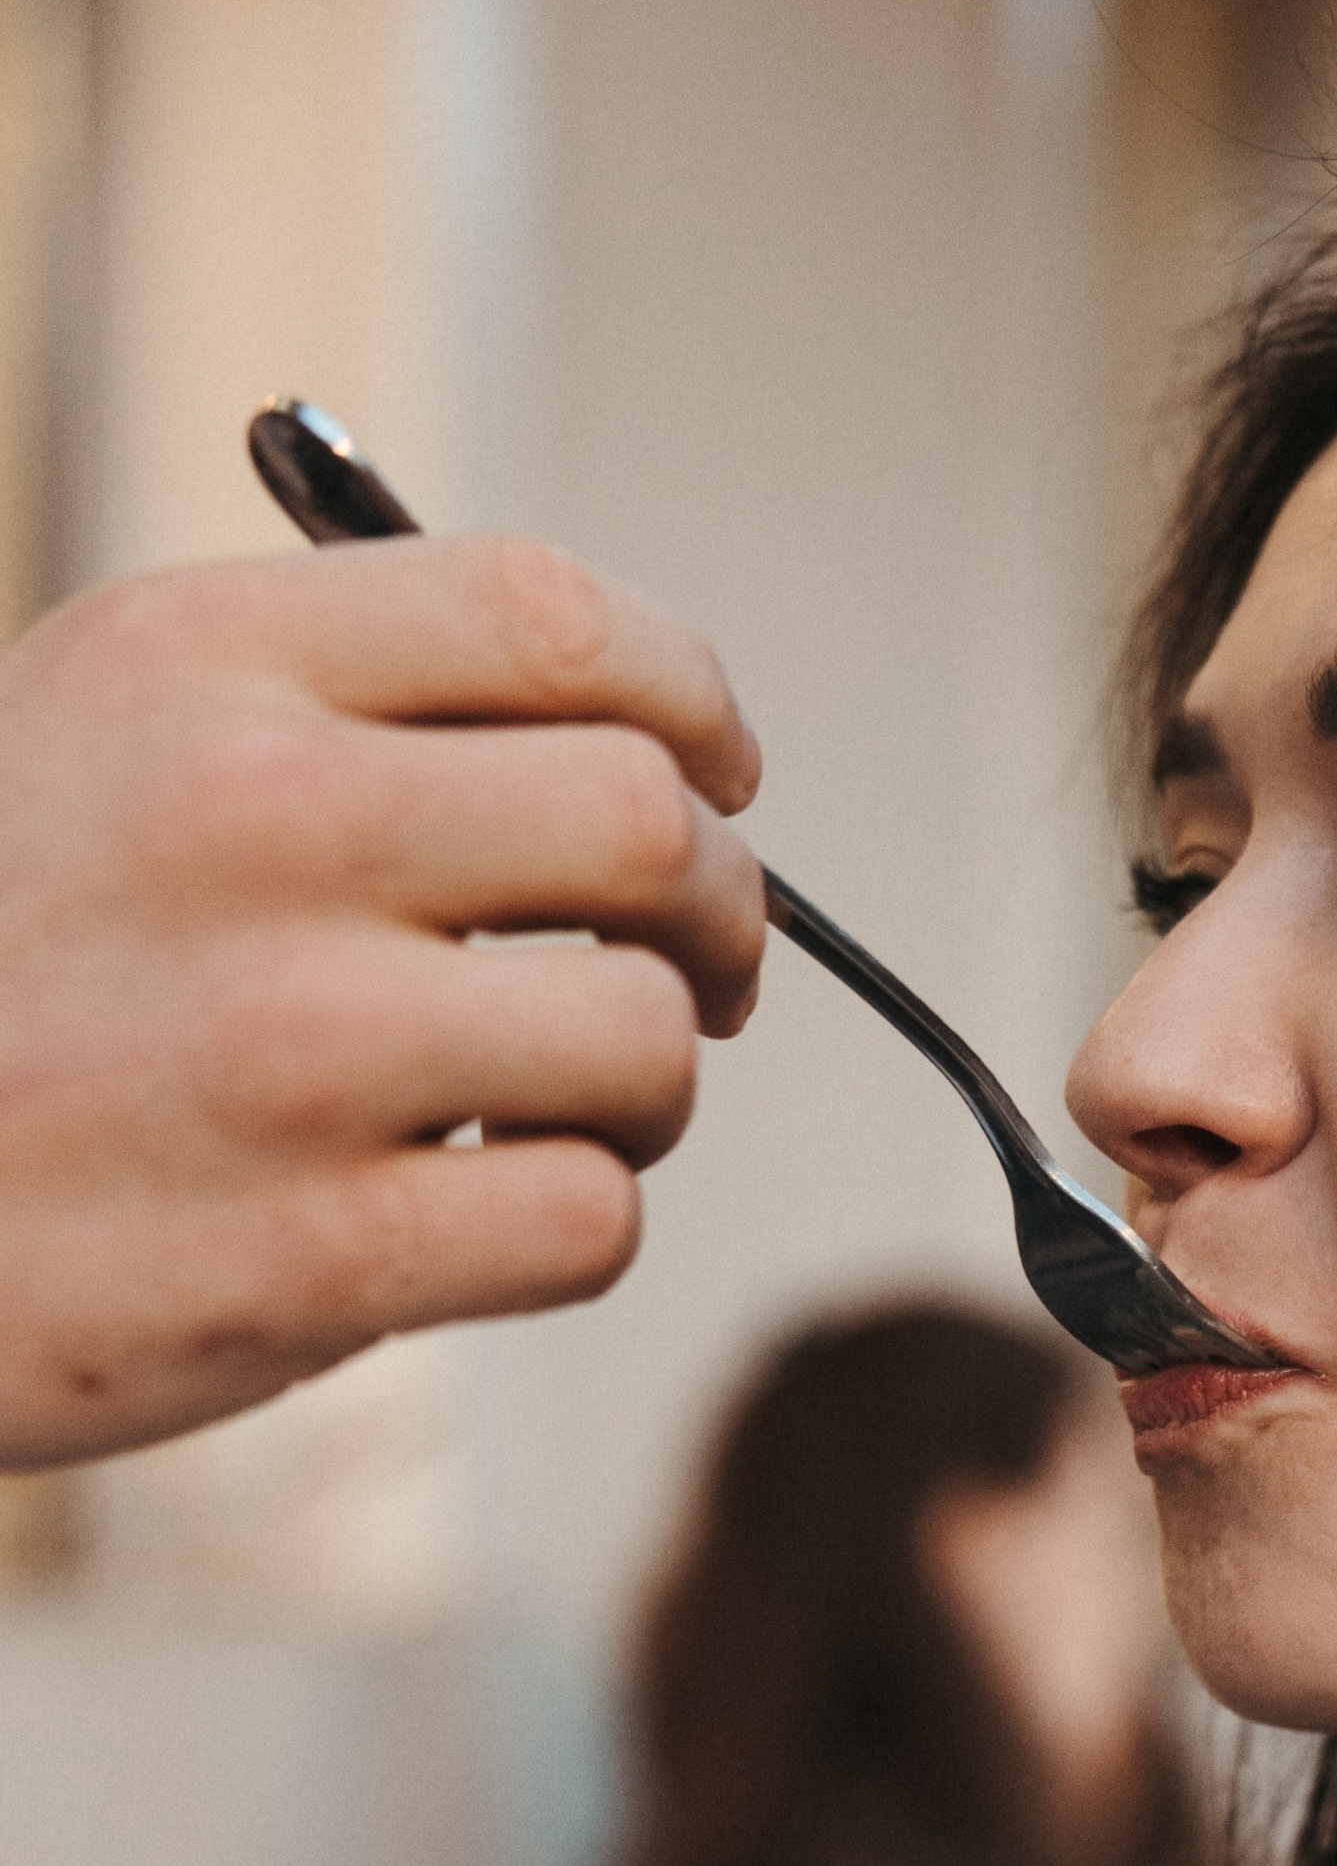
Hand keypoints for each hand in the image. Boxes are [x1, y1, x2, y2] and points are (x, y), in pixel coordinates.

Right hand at [0, 533, 763, 1461]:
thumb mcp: (90, 747)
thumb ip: (331, 710)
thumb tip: (632, 748)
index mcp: (194, 660)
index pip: (554, 615)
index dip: (693, 704)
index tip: (716, 779)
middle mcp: (245, 823)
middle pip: (649, 827)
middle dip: (718, 913)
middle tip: (688, 973)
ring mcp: (280, 1045)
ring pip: (646, 1039)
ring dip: (648, 1091)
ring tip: (564, 1110)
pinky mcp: (304, 1250)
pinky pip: (584, 1220)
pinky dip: (572, 1224)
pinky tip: (481, 1215)